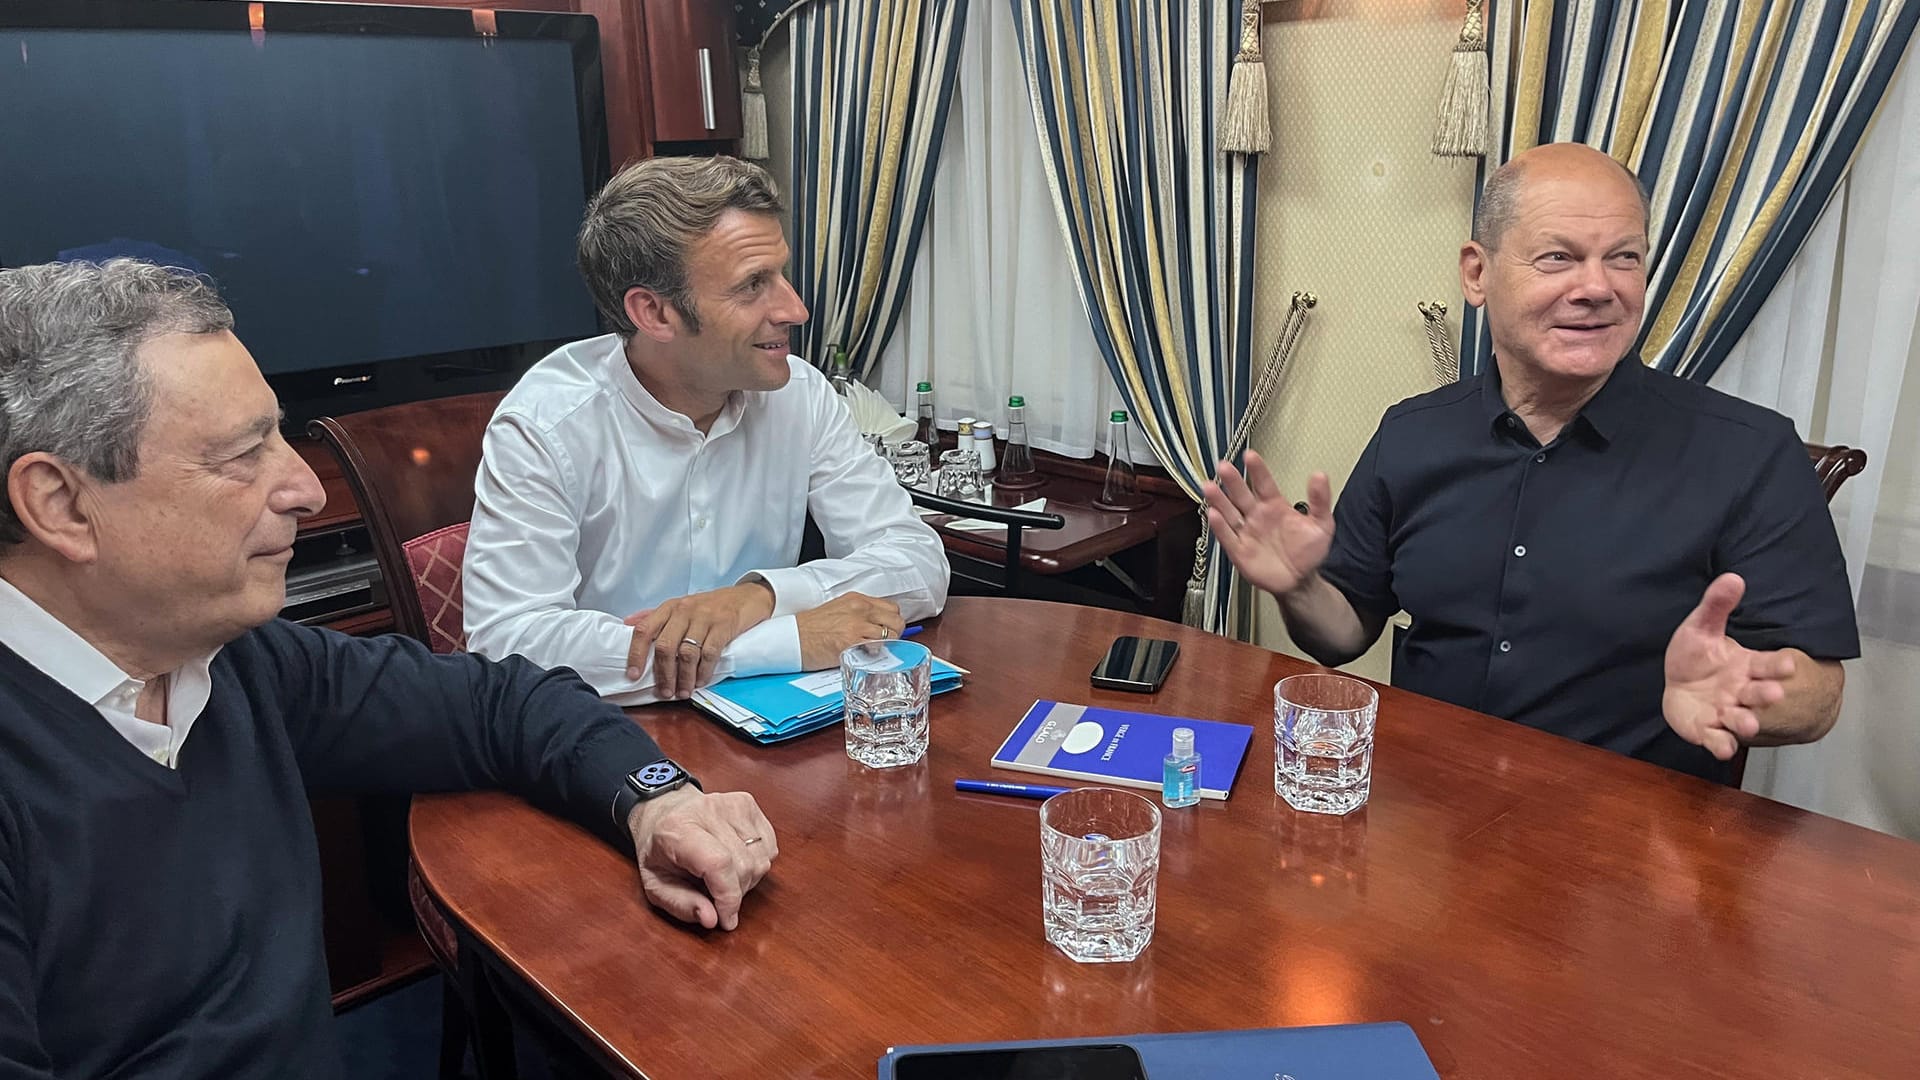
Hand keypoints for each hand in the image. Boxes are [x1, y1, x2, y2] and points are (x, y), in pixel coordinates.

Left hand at [625, 582, 776, 698]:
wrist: (747, 596)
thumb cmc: (711, 605)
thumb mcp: (681, 606)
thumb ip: (655, 616)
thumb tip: (627, 624)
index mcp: (670, 607)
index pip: (645, 630)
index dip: (636, 654)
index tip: (634, 675)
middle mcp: (684, 611)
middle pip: (665, 646)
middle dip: (664, 674)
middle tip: (665, 692)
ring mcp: (705, 618)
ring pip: (687, 653)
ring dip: (684, 678)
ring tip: (683, 692)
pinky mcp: (724, 626)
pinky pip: (710, 654)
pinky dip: (704, 672)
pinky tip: (701, 681)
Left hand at [626, 786, 777, 930]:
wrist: (664, 811)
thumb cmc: (659, 850)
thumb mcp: (655, 886)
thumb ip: (681, 905)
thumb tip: (712, 919)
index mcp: (677, 829)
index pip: (718, 863)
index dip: (728, 897)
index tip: (727, 919)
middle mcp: (707, 811)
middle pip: (743, 865)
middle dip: (735, 894)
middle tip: (717, 897)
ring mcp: (731, 804)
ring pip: (761, 859)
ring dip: (747, 880)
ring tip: (724, 878)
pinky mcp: (747, 803)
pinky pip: (769, 847)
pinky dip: (757, 863)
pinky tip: (737, 861)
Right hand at [796, 592, 902, 669]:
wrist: (792, 637)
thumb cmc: (810, 629)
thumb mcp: (838, 611)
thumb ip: (858, 615)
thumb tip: (876, 628)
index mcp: (856, 599)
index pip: (891, 607)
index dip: (891, 622)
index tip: (886, 631)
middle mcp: (860, 608)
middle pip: (896, 619)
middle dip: (894, 634)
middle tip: (883, 644)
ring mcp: (857, 623)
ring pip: (892, 633)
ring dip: (887, 645)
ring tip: (872, 651)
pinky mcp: (852, 640)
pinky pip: (879, 646)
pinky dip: (876, 654)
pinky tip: (864, 656)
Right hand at [1202, 450, 1334, 596]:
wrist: (1300, 581)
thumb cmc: (1309, 553)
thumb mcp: (1322, 525)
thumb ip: (1320, 500)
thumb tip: (1320, 476)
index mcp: (1274, 506)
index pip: (1263, 483)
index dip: (1257, 470)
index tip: (1250, 455)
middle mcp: (1257, 516)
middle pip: (1241, 495)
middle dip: (1232, 481)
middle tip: (1224, 466)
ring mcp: (1246, 532)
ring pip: (1228, 512)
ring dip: (1218, 500)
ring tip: (1209, 486)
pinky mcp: (1239, 551)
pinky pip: (1227, 536)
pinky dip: (1219, 526)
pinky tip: (1213, 514)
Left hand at [1662, 573, 1794, 760]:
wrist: (1678, 687)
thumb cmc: (1696, 657)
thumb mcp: (1702, 627)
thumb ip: (1717, 605)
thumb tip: (1733, 577)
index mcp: (1747, 667)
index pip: (1768, 665)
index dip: (1778, 666)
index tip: (1789, 663)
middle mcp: (1742, 692)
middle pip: (1759, 693)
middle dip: (1766, 694)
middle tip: (1773, 693)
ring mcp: (1726, 713)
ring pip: (1741, 719)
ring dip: (1746, 721)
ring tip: (1747, 722)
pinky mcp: (1708, 731)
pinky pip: (1717, 740)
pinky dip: (1721, 745)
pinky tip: (1722, 748)